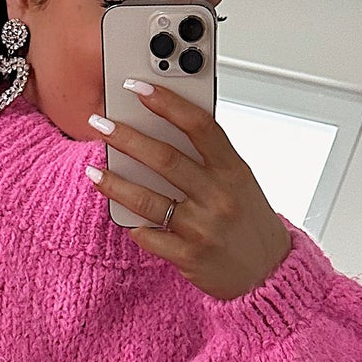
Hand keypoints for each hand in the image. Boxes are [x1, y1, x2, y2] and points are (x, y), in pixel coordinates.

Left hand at [87, 80, 293, 300]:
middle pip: (165, 159)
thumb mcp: (240, 182)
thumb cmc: (249, 222)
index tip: (137, 87)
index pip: (199, 126)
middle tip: (100, 124)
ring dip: (114, 182)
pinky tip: (122, 215)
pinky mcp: (189, 256)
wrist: (268, 273)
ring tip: (93, 170)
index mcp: (234, 170)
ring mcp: (203, 228)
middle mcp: (219, 196)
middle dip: (126, 138)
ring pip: (148, 199)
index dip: (167, 103)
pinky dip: (132, 224)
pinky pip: (149, 236)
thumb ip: (209, 159)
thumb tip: (162, 131)